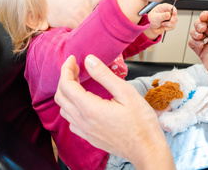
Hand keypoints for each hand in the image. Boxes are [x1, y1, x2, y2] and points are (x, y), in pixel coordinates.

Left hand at [55, 55, 174, 168]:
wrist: (147, 150)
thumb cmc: (141, 122)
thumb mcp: (126, 92)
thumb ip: (104, 75)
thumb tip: (88, 60)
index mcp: (89, 108)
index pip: (66, 85)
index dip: (66, 69)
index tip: (73, 59)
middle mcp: (82, 121)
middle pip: (60, 96)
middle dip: (65, 78)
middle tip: (76, 68)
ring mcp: (84, 131)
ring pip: (63, 109)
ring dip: (66, 93)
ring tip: (79, 82)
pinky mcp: (89, 138)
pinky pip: (71, 121)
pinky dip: (70, 107)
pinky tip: (82, 102)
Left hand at [145, 3, 176, 38]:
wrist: (150, 27)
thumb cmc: (151, 20)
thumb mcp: (155, 17)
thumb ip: (162, 16)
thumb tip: (169, 14)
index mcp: (163, 8)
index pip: (171, 7)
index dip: (174, 10)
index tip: (174, 13)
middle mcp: (167, 12)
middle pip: (174, 15)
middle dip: (172, 20)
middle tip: (170, 22)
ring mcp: (169, 18)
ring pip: (174, 21)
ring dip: (168, 25)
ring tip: (162, 24)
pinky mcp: (170, 23)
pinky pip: (173, 26)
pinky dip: (168, 28)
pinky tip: (164, 27)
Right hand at [188, 11, 207, 77]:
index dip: (206, 15)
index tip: (204, 16)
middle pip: (201, 24)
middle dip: (199, 23)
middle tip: (203, 28)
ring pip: (195, 33)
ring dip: (195, 32)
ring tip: (201, 36)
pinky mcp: (203, 54)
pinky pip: (193, 44)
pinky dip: (194, 42)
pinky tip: (200, 45)